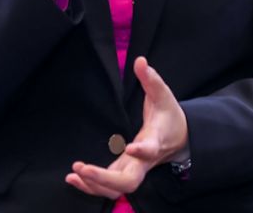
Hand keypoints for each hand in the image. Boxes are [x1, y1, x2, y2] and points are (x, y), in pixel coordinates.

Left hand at [66, 57, 188, 198]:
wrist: (179, 139)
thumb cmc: (169, 116)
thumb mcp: (163, 95)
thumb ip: (151, 79)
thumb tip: (140, 61)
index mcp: (155, 141)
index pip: (150, 150)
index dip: (141, 151)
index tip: (130, 147)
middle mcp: (144, 162)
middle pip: (128, 182)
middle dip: (105, 179)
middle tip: (83, 168)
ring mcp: (134, 169)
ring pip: (116, 189)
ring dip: (94, 186)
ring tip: (74, 173)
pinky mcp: (124, 171)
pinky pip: (108, 187)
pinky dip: (90, 186)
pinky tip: (73, 179)